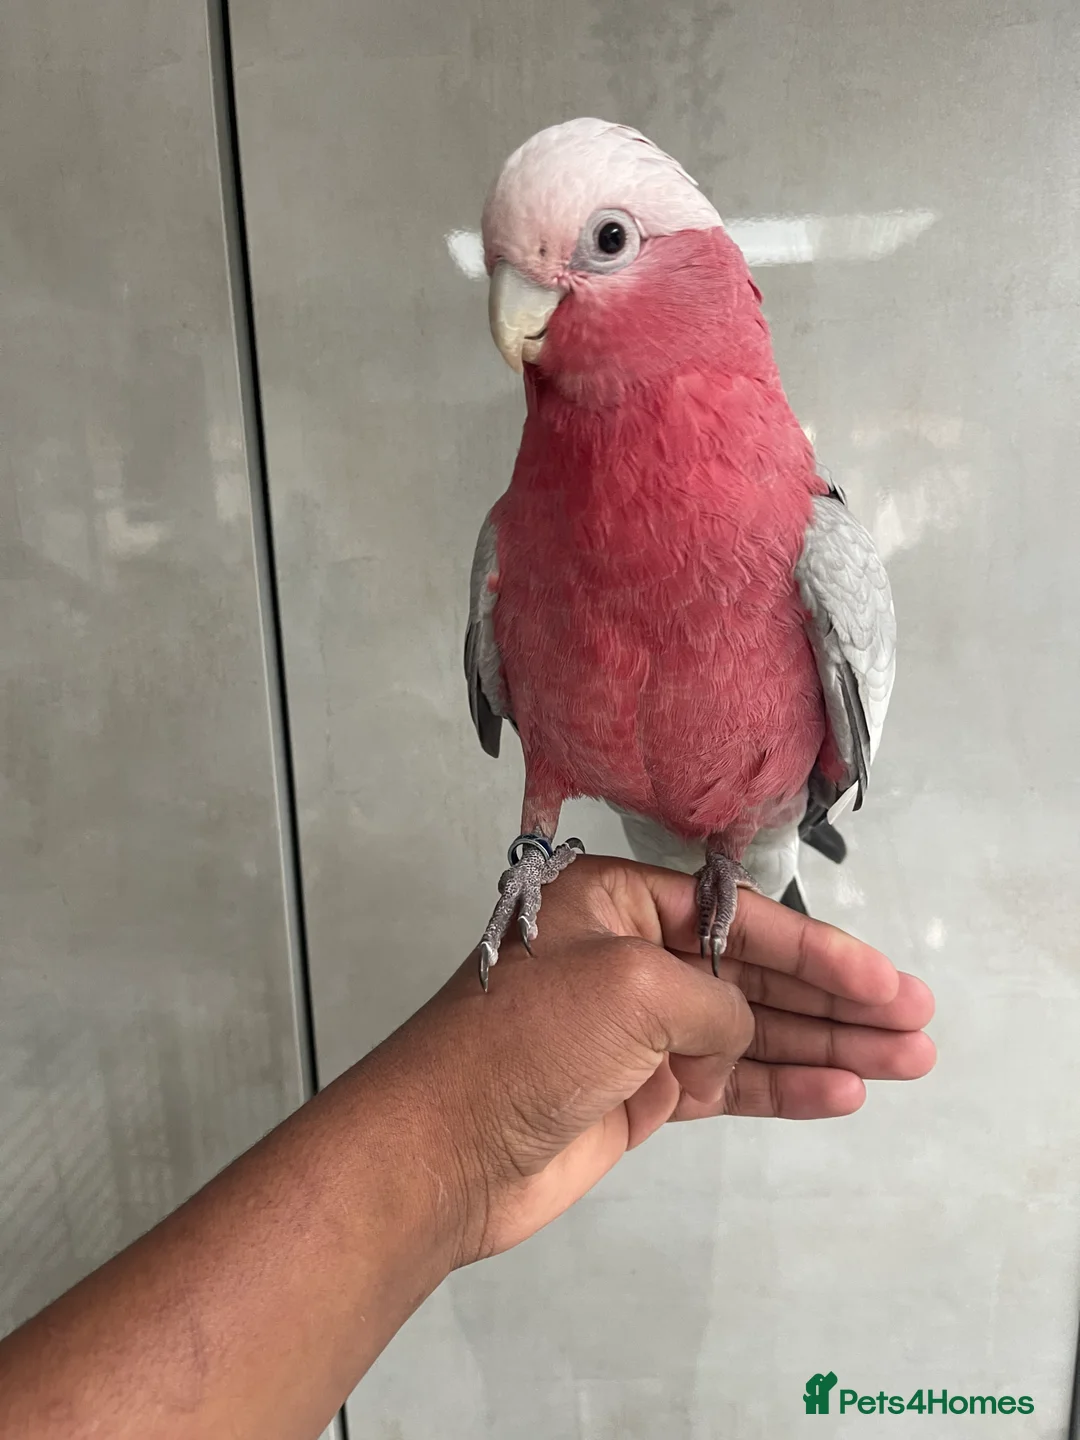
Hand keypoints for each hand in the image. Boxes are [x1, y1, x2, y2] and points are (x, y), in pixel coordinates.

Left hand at [374, 856, 934, 1264]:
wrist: (444, 1152)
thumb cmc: (524, 1044)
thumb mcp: (629, 989)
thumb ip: (710, 1000)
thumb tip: (739, 1031)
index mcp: (617, 903)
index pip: (741, 919)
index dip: (819, 951)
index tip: (886, 981)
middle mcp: (632, 957)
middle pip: (757, 975)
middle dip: (837, 1000)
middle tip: (917, 1023)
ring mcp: (638, 1030)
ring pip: (752, 1033)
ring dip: (826, 1046)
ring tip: (906, 1061)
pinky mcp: (641, 1093)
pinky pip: (728, 1084)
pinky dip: (783, 1088)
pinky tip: (842, 1093)